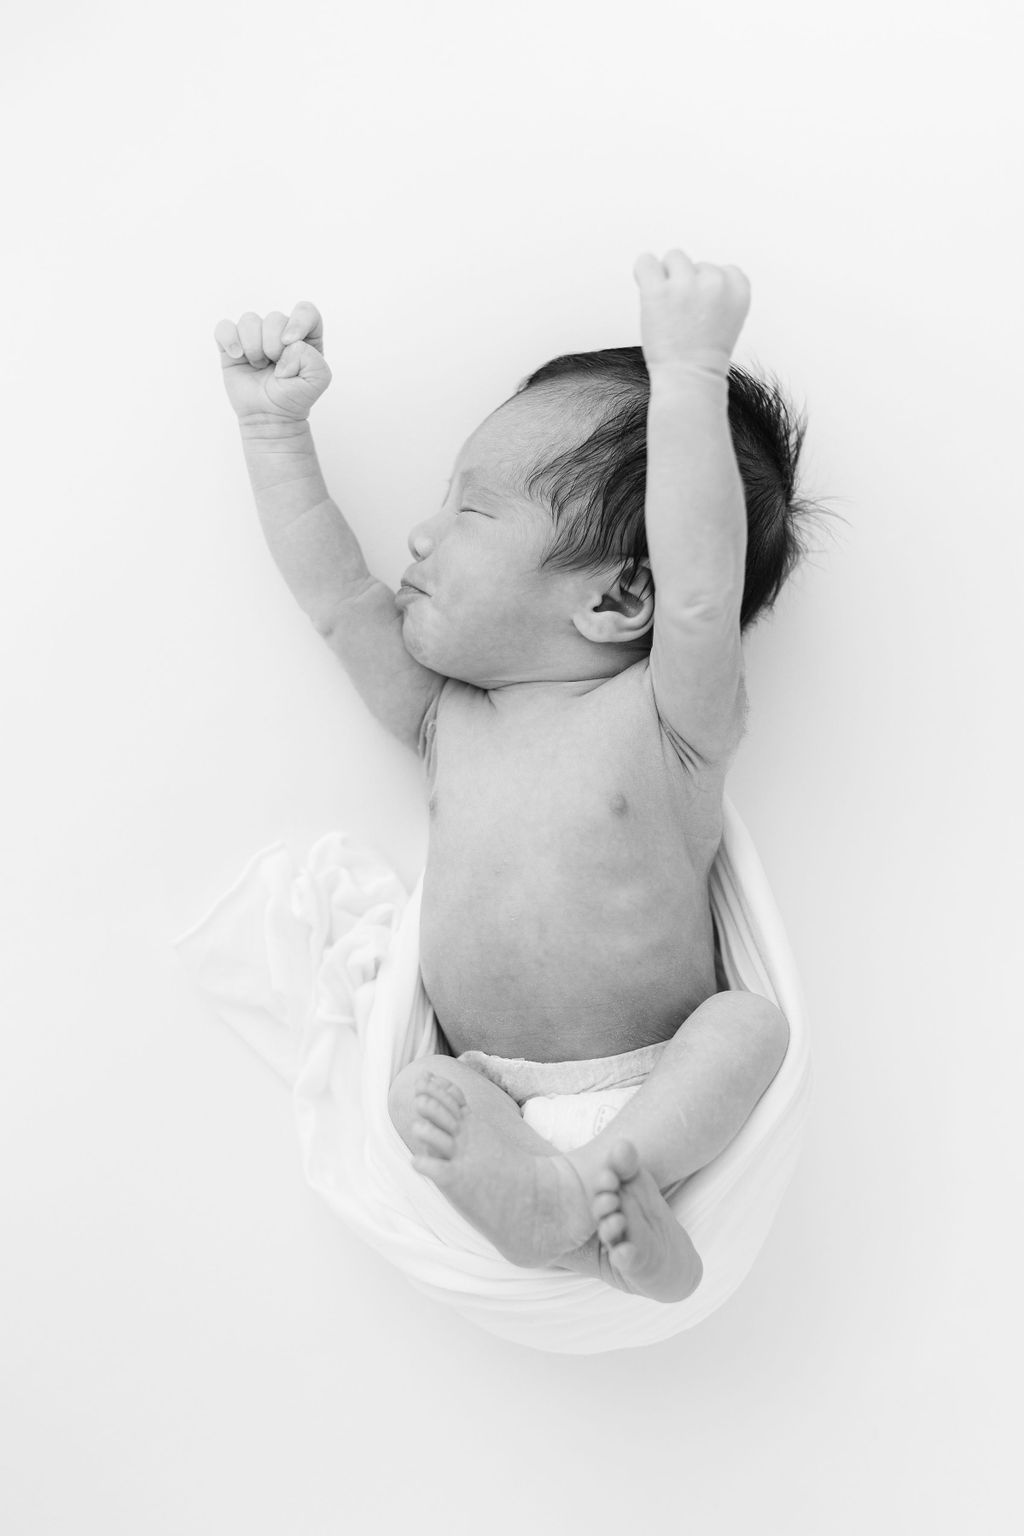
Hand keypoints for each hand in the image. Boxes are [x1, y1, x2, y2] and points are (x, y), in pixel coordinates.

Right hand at [213, 301, 331, 422]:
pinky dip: (229, 340)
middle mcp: (280, 331)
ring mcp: (255, 336)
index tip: (289, 343)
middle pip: (275, 317)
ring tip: (259, 366)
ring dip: (254, 347)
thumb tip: (286, 345)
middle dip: (274, 345)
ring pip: (250, 320)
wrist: (269, 416)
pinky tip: (238, 357)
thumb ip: (312, 357)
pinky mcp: (232, 344)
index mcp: (305, 336)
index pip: (305, 311)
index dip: (297, 322)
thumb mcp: (318, 380)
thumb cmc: (294, 397)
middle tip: (276, 368)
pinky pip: (224, 327)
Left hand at [633, 251, 749, 371]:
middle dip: (687, 285)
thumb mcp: (727, 317)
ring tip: (668, 308)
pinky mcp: (659, 290)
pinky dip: (644, 270)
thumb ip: (717, 290)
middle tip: (684, 316)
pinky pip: (646, 261)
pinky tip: (649, 291)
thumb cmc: (704, 354)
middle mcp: (715, 281)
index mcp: (738, 287)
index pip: (722, 269)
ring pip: (673, 258)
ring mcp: (686, 284)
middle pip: (696, 264)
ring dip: (667, 279)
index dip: (708, 289)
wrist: (690, 377)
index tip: (702, 312)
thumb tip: (689, 269)